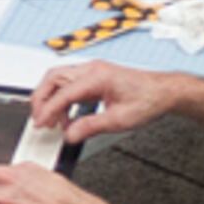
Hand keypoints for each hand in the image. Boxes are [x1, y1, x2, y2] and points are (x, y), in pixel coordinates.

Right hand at [28, 59, 172, 143]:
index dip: (48, 110)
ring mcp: (92, 70)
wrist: (163, 92)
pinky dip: (62, 97)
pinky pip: (69, 83)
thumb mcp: (119, 121)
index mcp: (97, 77)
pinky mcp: (94, 76)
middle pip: (53, 78)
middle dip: (41, 98)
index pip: (62, 92)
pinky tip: (66, 115)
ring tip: (52, 120)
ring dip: (51, 97)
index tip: (40, 124)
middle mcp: (92, 69)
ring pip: (58, 78)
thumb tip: (70, 135)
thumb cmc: (148, 100)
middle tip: (39, 120)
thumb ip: (90, 127)